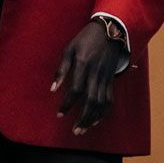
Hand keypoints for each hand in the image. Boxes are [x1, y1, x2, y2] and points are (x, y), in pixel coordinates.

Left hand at [52, 20, 123, 134]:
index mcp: (84, 65)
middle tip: (75, 131)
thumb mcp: (69, 49)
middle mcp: (96, 74)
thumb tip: (52, 89)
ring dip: (93, 119)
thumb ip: (61, 70)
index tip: (60, 114)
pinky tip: (96, 120)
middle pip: (91, 101)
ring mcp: (105, 77)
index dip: (67, 104)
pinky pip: (109, 100)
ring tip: (83, 130)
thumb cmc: (85, 39)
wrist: (109, 31)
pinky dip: (103, 112)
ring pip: (102, 103)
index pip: (76, 90)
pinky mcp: (111, 79)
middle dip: (83, 118)